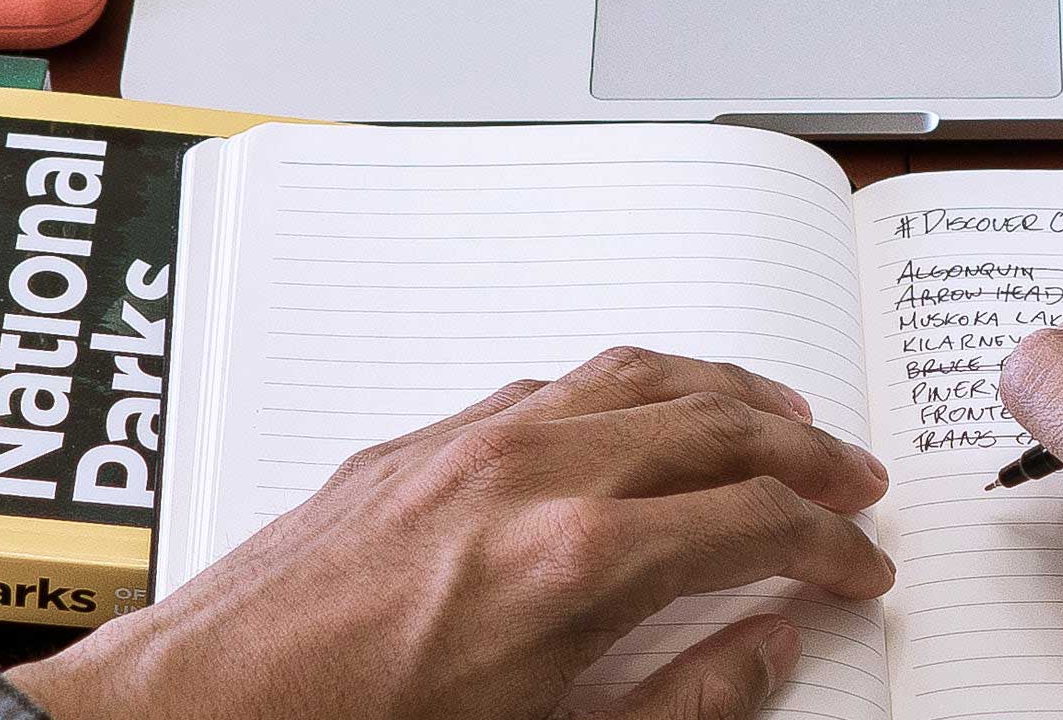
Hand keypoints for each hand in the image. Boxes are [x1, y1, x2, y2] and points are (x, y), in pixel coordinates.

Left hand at [11, 347, 895, 719]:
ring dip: (725, 393)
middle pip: (716, 425)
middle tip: (852, 484)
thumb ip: (687, 697)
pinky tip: (641, 413)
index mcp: (582, 559)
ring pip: (637, 376)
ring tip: (777, 419)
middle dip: (804, 452)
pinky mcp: (416, 441)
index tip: (859, 569)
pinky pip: (553, 382)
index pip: (757, 522)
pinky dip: (627, 386)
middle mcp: (534, 472)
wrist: (202, 714)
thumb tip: (770, 643)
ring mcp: (472, 443)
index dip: (830, 545)